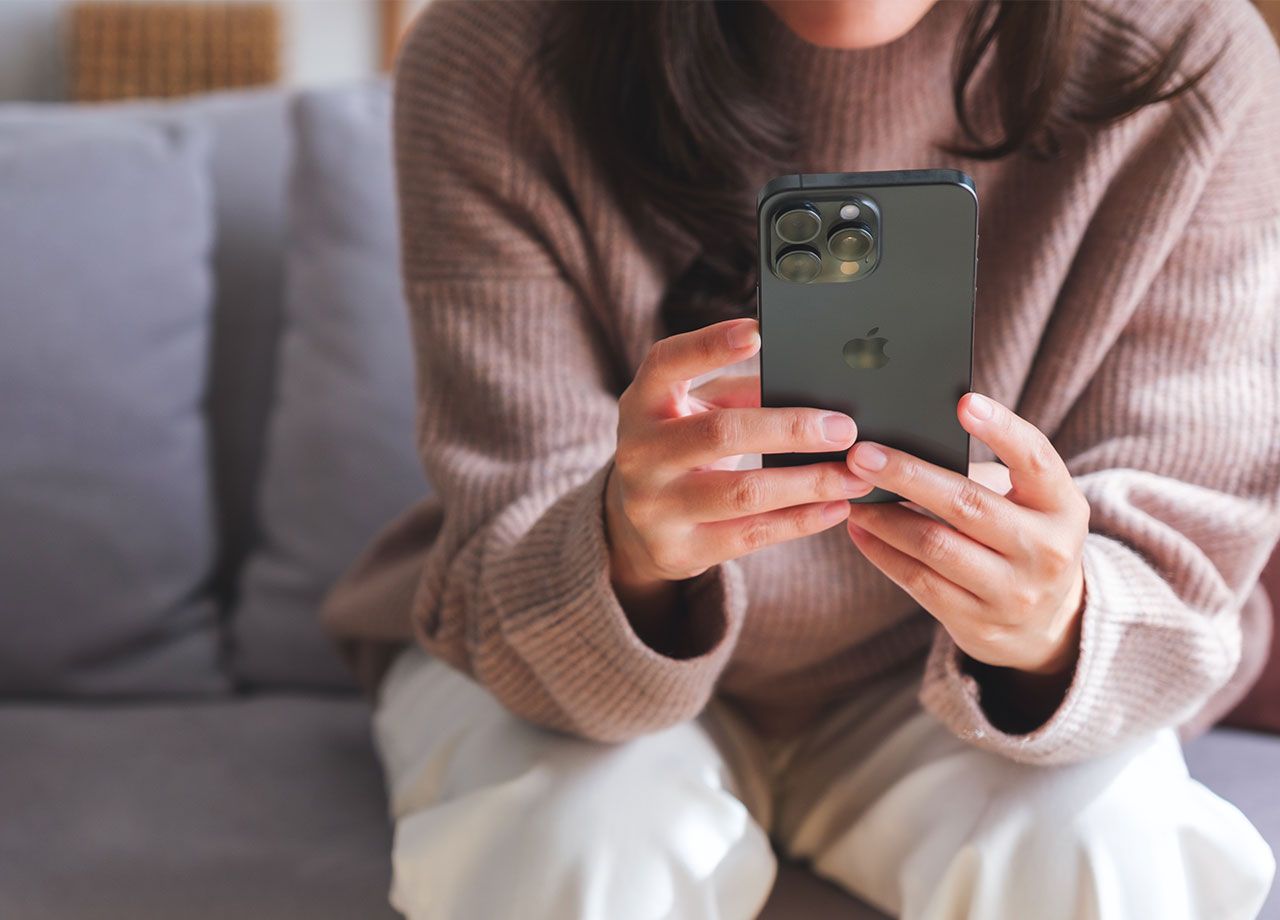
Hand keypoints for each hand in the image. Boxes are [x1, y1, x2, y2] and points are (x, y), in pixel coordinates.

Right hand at [605, 317, 871, 597]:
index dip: (708, 346)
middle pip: (721, 434)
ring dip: (808, 483)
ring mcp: (654, 506)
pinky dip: (800, 520)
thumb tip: (813, 388)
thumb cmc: (683, 448)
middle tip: (844, 429)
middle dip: (791, 430)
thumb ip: (741, 395)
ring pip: (743, 493)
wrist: (639, 526)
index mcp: (643, 403)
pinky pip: (751, 535)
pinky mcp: (679, 549)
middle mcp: (639, 453)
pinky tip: (836, 507)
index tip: (758, 333)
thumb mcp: (697, 412)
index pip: (666, 363)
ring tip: (855, 476)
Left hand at [844, 393, 1089, 678]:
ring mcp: (1013, 592)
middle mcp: (1046, 551)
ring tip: (851, 491)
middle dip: (907, 475)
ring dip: (884, 516)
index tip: (963, 402)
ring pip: (934, 545)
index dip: (1002, 429)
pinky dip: (882, 550)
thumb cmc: (1020, 536)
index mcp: (1063, 507)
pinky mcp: (979, 623)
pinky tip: (859, 528)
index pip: (1036, 460)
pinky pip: (918, 580)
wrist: (1046, 623)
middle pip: (967, 504)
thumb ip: (980, 475)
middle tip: (861, 454)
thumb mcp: (1026, 504)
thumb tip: (901, 446)